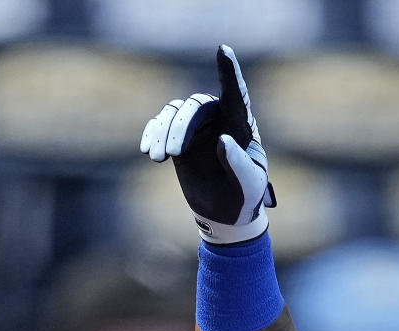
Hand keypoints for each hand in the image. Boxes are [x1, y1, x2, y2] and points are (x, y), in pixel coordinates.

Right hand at [140, 44, 275, 243]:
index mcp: (241, 124)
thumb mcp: (249, 183)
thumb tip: (222, 140)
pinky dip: (152, 134)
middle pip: (196, 106)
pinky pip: (160, 124)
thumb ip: (239, 163)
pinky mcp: (177, 137)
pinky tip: (148, 151)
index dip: (229, 72)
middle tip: (173, 153)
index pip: (235, 93)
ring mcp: (196, 126)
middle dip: (181, 126)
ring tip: (158, 158)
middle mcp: (218, 118)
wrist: (227, 212)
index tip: (223, 50)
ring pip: (175, 112)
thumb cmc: (245, 194)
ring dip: (163, 132)